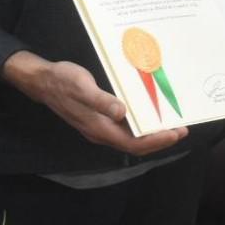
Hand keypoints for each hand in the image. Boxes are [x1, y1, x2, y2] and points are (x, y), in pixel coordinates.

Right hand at [3, 52, 187, 155]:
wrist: (42, 80)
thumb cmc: (62, 81)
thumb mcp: (82, 87)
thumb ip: (101, 101)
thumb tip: (122, 113)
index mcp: (99, 128)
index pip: (134, 144)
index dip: (156, 141)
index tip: (176, 133)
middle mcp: (102, 132)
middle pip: (136, 144)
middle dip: (160, 138)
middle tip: (182, 128)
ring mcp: (100, 126)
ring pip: (131, 137)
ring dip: (151, 132)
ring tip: (171, 122)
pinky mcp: (99, 118)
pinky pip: (125, 127)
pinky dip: (140, 123)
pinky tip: (148, 112)